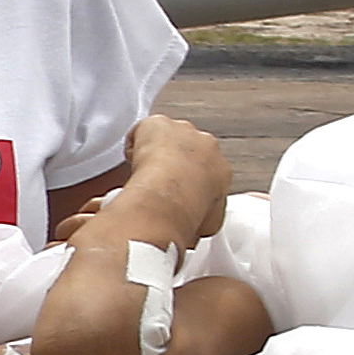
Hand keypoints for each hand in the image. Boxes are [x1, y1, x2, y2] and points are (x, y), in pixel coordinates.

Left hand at [116, 114, 236, 237]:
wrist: (172, 193)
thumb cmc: (190, 209)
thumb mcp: (208, 225)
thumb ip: (206, 219)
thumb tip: (198, 230)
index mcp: (221, 168)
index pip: (206, 170)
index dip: (190, 181)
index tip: (178, 193)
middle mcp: (206, 144)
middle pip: (187, 150)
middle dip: (174, 163)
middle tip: (160, 183)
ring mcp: (182, 130)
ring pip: (166, 138)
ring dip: (157, 153)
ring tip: (145, 174)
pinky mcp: (159, 123)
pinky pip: (143, 132)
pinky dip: (135, 146)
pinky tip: (132, 163)